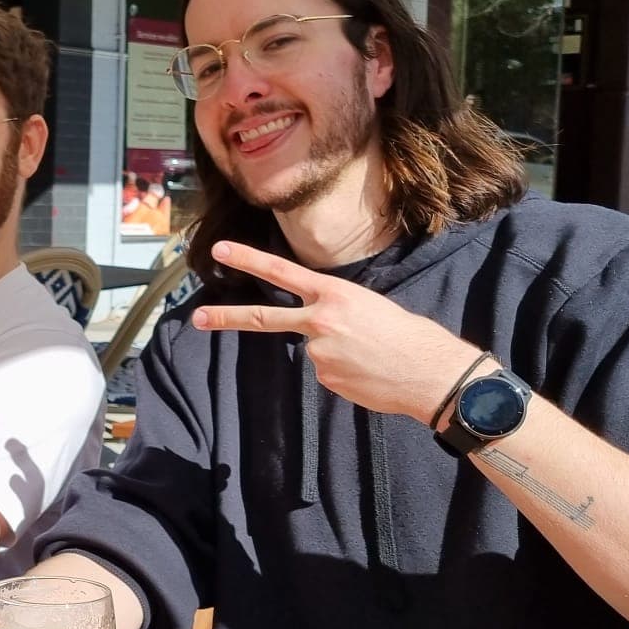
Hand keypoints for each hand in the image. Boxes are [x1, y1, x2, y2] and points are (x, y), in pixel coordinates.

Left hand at [189, 240, 480, 425]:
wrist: (431, 372)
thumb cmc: (409, 334)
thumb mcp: (370, 305)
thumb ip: (334, 309)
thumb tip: (316, 329)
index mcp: (334, 294)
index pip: (282, 272)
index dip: (249, 260)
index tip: (220, 251)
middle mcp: (319, 320)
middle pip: (263, 319)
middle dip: (226, 317)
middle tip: (197, 317)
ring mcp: (318, 352)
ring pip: (313, 348)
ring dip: (335, 352)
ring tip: (369, 355)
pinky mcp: (324, 378)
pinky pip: (326, 370)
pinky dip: (343, 370)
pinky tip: (367, 371)